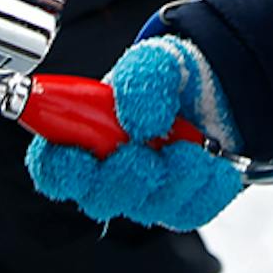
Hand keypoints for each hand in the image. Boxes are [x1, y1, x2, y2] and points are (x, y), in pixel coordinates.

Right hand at [25, 36, 244, 230]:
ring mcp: (145, 194)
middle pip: (98, 198)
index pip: (53, 166)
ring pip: (148, 207)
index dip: (57, 167)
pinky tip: (212, 163)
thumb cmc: (171, 79)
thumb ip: (141, 80)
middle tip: (144, 154)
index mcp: (87, 134)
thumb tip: (138, 121)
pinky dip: (205, 188)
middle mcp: (110, 171)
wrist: (219, 92)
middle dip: (122, 177)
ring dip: (174, 178)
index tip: (78, 154)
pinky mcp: (180, 207)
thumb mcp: (156, 60)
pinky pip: (188, 212)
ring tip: (192, 148)